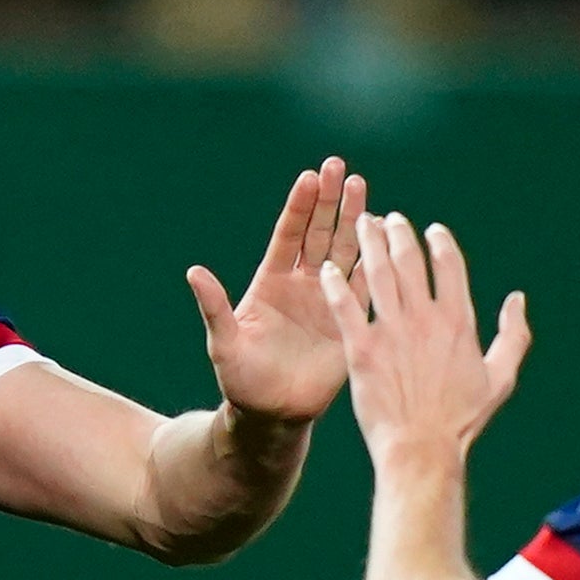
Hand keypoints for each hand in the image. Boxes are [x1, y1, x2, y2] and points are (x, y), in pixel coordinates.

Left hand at [187, 157, 366, 426]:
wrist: (272, 413)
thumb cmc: (241, 380)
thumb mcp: (224, 343)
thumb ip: (215, 308)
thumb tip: (194, 272)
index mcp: (271, 281)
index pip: (289, 235)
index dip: (300, 207)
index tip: (309, 177)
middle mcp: (302, 283)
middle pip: (319, 233)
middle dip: (329, 200)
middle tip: (339, 166)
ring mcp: (327, 299)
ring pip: (345, 251)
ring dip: (354, 221)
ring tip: (362, 187)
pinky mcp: (348, 321)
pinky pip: (365, 286)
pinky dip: (376, 262)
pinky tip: (385, 236)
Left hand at [319, 213, 529, 470]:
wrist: (422, 450)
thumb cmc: (461, 420)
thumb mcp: (500, 378)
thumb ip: (513, 335)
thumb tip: (517, 298)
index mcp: (459, 321)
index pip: (449, 265)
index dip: (439, 242)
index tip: (430, 231)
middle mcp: (425, 318)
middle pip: (410, 260)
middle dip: (399, 233)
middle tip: (389, 218)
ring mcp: (392, 332)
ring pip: (378, 273)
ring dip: (369, 244)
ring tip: (362, 224)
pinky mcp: (361, 350)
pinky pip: (345, 307)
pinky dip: (336, 285)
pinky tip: (328, 268)